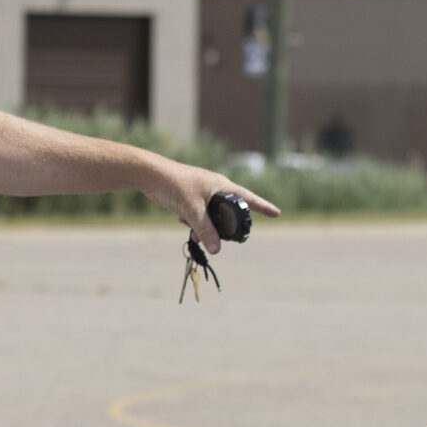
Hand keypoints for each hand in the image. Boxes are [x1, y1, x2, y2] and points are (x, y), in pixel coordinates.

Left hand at [151, 164, 278, 254]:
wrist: (150, 175)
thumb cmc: (174, 185)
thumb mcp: (193, 211)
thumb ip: (206, 230)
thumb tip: (217, 250)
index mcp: (222, 185)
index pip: (248, 198)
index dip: (263, 207)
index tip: (276, 214)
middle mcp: (215, 188)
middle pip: (228, 213)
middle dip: (220, 227)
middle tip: (211, 236)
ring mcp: (203, 193)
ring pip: (212, 216)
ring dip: (203, 226)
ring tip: (192, 228)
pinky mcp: (192, 198)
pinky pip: (199, 214)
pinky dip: (193, 220)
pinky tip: (181, 217)